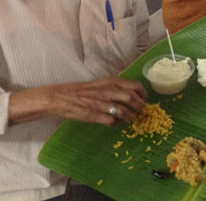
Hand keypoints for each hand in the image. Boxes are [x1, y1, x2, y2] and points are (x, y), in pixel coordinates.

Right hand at [9, 77, 146, 126]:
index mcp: (112, 81)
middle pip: (133, 99)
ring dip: (130, 117)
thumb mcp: (101, 83)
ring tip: (130, 120)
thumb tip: (132, 95)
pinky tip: (117, 124)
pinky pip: (112, 122)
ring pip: (124, 111)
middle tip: (140, 112)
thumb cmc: (83, 91)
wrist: (61, 97)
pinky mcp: (94, 115)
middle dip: (140, 107)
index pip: (135, 86)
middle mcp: (108, 90)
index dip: (143, 95)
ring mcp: (101, 103)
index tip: (144, 100)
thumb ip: (116, 88)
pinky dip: (118, 124)